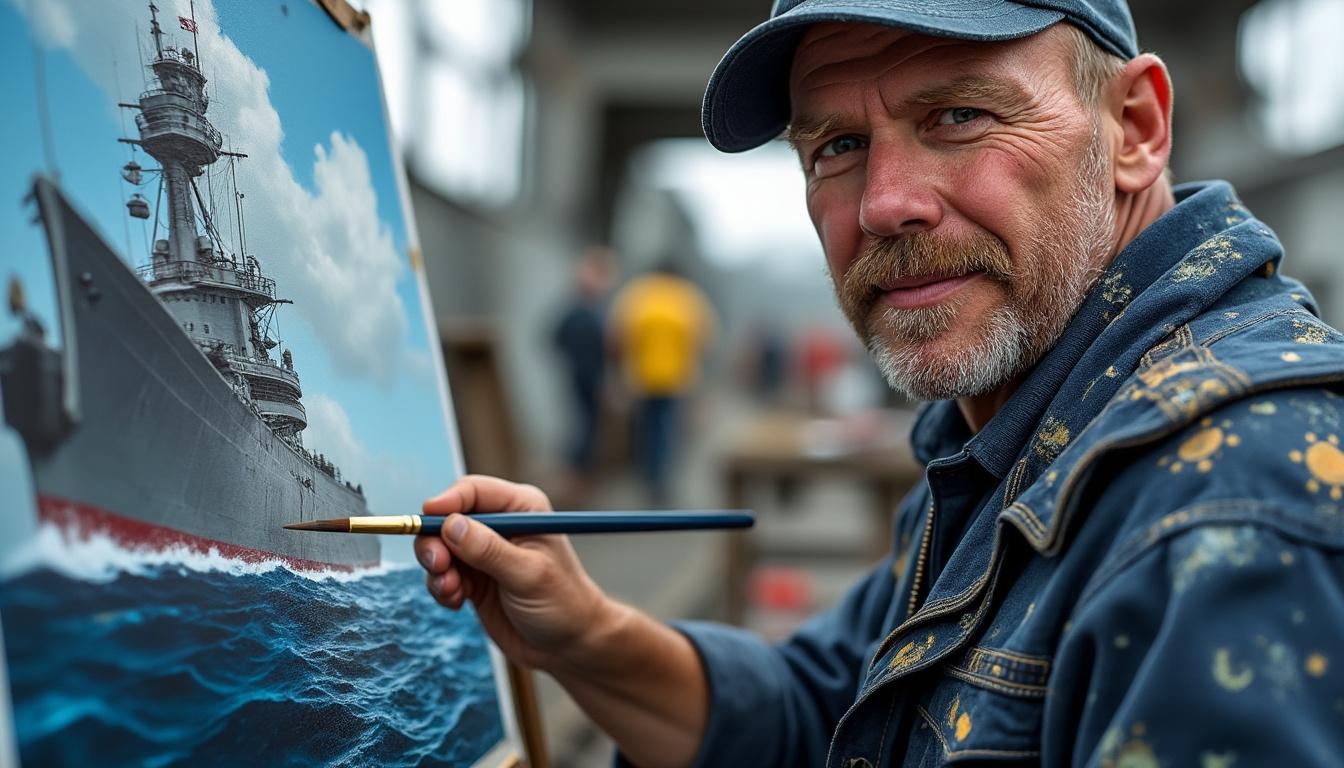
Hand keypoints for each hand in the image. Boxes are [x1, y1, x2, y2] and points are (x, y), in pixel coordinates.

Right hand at [414, 475, 612, 671]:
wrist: (568, 645)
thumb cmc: (562, 603)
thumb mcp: (527, 574)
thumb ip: (488, 550)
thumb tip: (450, 525)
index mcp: (521, 507)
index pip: (474, 491)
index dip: (446, 502)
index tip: (426, 521)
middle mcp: (500, 524)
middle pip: (448, 517)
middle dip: (435, 541)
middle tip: (438, 565)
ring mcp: (483, 552)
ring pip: (439, 547)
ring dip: (437, 569)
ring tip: (452, 591)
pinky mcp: (472, 578)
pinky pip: (441, 574)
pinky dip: (441, 587)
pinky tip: (456, 602)